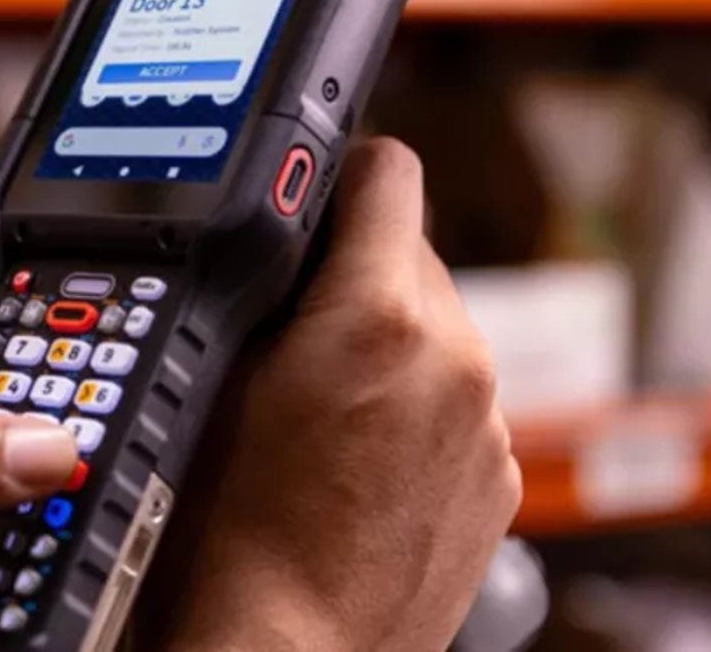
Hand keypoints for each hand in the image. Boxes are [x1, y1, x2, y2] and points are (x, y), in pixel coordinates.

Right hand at [157, 138, 522, 651]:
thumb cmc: (223, 540)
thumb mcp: (210, 379)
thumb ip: (263, 287)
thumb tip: (285, 235)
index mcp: (381, 314)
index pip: (384, 170)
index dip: (333, 174)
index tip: (305, 195)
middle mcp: (456, 358)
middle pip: (408, 254)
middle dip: (349, 274)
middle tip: (281, 328)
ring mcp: (488, 427)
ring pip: (435, 331)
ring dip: (383, 344)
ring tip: (312, 412)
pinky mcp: (500, 483)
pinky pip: (455, 406)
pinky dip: (411, 413)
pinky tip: (351, 463)